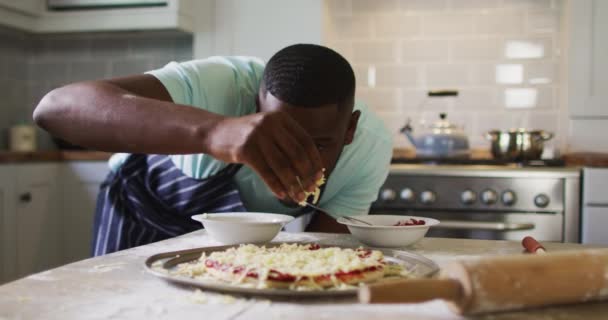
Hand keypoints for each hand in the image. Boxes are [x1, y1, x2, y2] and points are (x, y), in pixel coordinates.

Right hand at [206, 111, 323, 201]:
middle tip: (310, 189)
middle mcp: (271, 124)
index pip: (305, 141)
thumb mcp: (269, 130)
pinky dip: (276, 185)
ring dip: (292, 184)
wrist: (216, 132)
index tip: (319, 176)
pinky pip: (265, 172)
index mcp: (281, 118)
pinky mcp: (245, 150)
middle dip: (306, 175)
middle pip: (296, 154)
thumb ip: (287, 143)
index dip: (315, 160)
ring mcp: (257, 136)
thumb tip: (310, 170)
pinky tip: (282, 194)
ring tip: (298, 196)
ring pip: (282, 165)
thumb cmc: (247, 136)